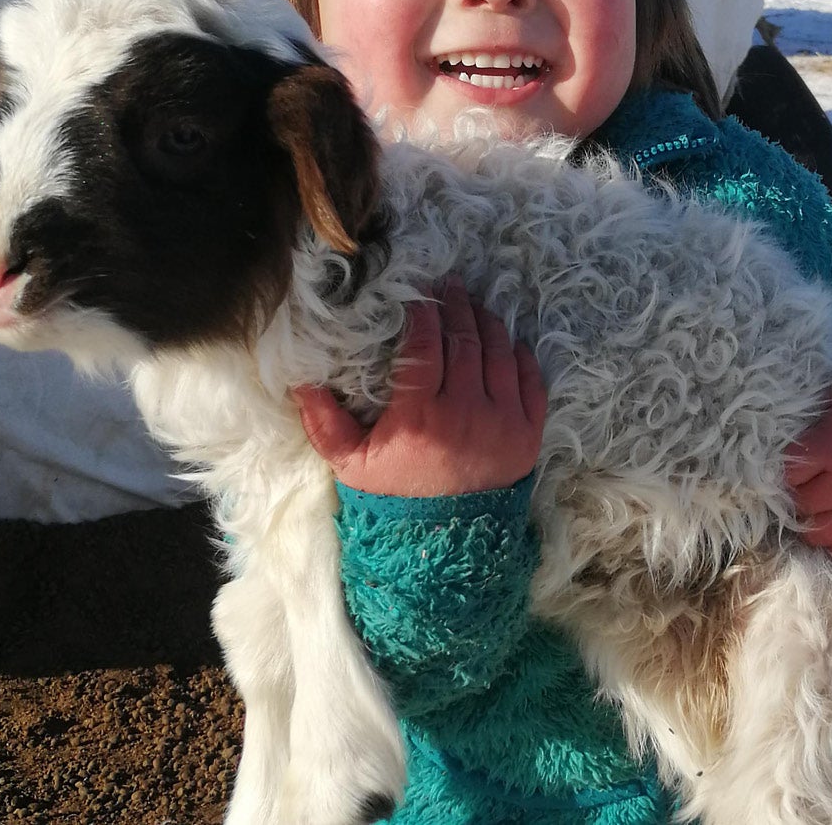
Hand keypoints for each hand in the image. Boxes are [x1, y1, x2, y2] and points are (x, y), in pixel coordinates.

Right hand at [296, 276, 547, 496]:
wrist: (445, 545)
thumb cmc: (396, 497)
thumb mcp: (351, 465)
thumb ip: (323, 422)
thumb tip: (301, 382)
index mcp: (420, 415)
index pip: (426, 346)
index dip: (423, 314)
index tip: (418, 296)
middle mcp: (466, 413)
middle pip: (465, 341)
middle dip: (456, 308)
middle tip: (450, 288)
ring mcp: (502, 422)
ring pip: (498, 354)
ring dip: (487, 324)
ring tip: (475, 306)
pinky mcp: (528, 435)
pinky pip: (530, 381)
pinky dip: (519, 356)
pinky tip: (507, 342)